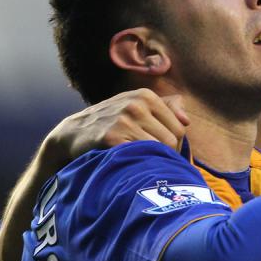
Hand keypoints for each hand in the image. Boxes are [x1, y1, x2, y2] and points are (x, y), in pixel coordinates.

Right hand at [45, 88, 188, 162]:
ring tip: (141, 163)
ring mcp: (124, 119)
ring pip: (159, 150)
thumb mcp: (136, 107)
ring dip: (153, 161)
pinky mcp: (112, 137)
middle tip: (151, 162)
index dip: (174, 146)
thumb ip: (166, 108)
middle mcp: (136, 104)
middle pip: (172, 141)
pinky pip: (140, 156)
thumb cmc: (112, 122)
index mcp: (146, 96)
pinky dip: (139, 164)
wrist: (73, 133)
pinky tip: (130, 164)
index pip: (179, 129)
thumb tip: (187, 120)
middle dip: (166, 156)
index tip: (161, 153)